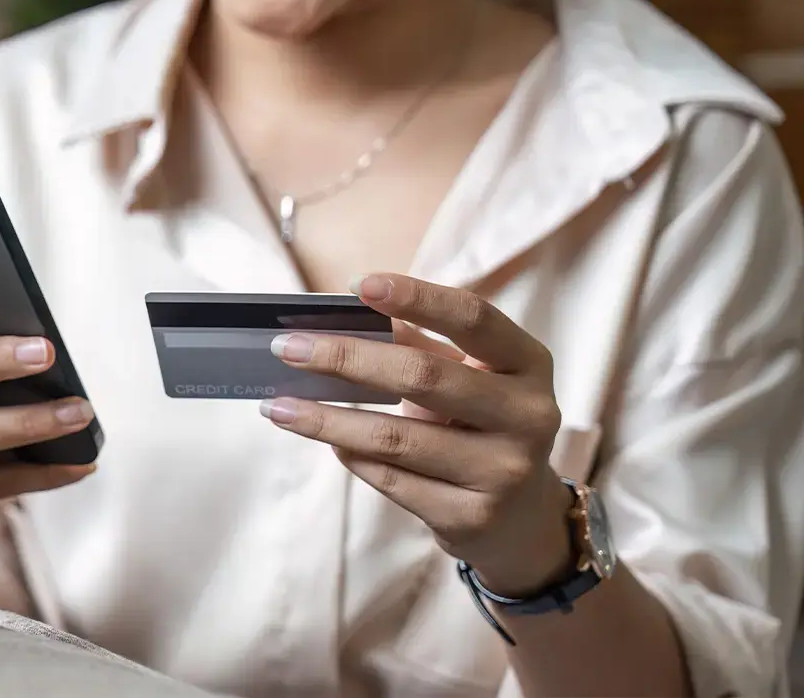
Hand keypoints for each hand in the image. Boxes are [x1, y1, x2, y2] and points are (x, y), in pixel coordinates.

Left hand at [261, 273, 573, 595]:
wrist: (522, 520)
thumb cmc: (483, 427)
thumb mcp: (470, 378)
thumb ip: (421, 345)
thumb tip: (345, 314)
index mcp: (527, 364)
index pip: (473, 317)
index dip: (417, 296)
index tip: (358, 284)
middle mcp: (527, 415)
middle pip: (424, 377)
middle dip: (345, 359)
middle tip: (287, 348)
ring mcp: (503, 471)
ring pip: (396, 438)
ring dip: (327, 420)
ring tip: (278, 406)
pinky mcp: (471, 517)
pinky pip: (392, 480)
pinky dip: (350, 455)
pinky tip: (324, 440)